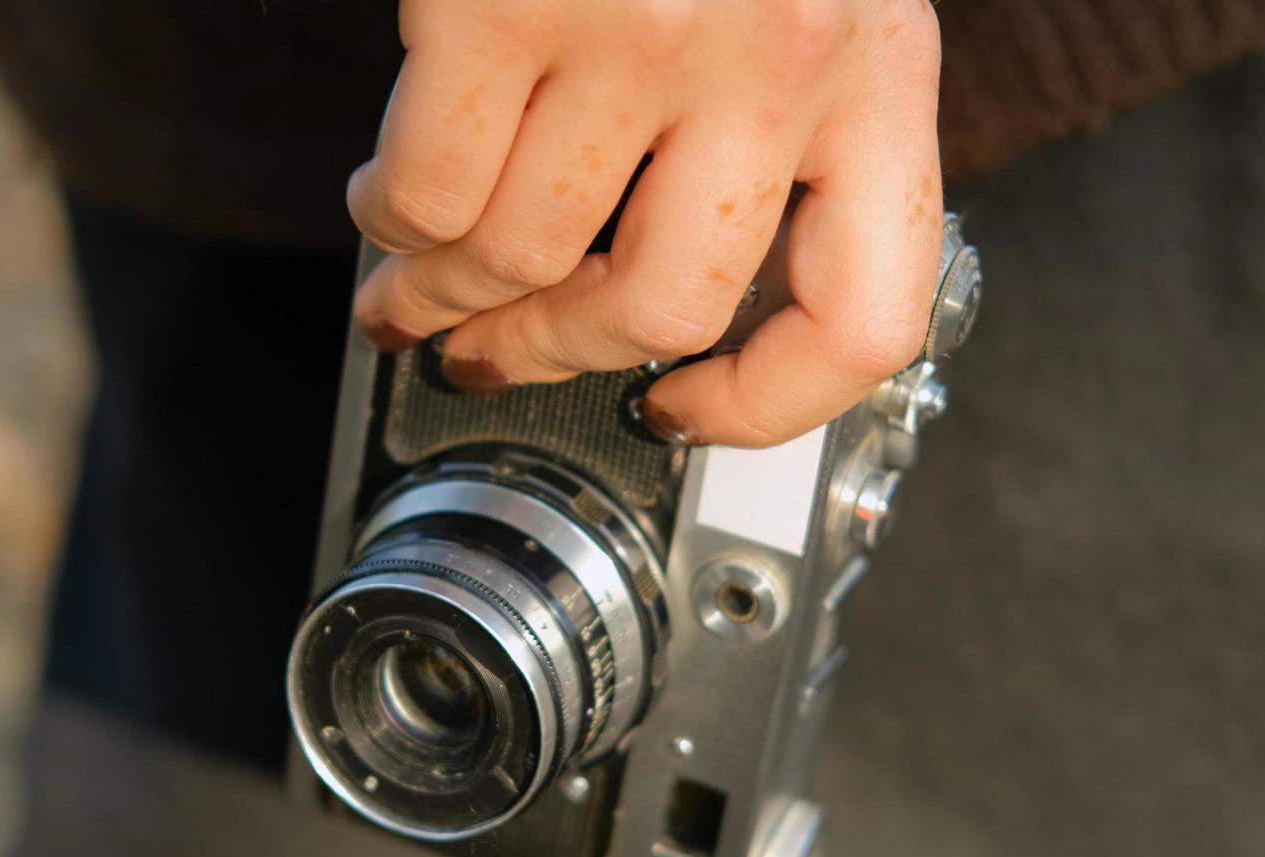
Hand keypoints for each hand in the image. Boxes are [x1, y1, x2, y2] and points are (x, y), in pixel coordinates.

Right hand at [349, 0, 943, 446]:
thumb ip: (778, 115)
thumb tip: (652, 285)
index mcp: (877, 64)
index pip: (862, 317)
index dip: (766, 404)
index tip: (685, 410)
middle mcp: (777, 56)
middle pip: (655, 308)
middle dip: (551, 353)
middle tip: (491, 353)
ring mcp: (642, 29)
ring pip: (521, 256)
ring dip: (446, 288)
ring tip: (416, 273)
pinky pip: (430, 190)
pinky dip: (392, 219)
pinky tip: (387, 199)